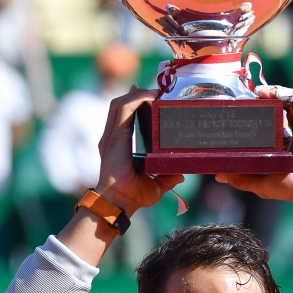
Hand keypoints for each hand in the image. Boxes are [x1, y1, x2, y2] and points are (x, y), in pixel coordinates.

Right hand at [94, 86, 183, 215]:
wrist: (119, 201)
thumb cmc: (133, 195)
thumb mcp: (156, 185)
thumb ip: (167, 177)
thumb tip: (181, 175)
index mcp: (119, 145)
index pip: (123, 115)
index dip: (135, 101)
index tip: (150, 95)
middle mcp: (113, 137)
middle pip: (121, 104)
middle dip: (137, 93)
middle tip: (158, 90)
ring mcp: (112, 135)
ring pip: (120, 103)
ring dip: (137, 93)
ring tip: (155, 91)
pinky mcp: (114, 135)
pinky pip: (124, 108)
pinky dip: (137, 98)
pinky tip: (151, 95)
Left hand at [215, 88, 292, 227]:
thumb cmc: (291, 189)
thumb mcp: (260, 184)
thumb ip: (241, 179)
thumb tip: (219, 176)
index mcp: (284, 149)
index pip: (270, 126)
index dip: (259, 116)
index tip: (243, 110)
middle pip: (280, 111)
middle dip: (266, 101)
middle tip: (250, 97)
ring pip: (291, 103)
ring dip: (276, 94)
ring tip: (259, 92)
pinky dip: (290, 94)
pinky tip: (275, 93)